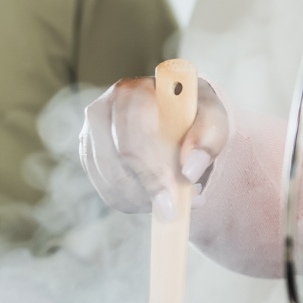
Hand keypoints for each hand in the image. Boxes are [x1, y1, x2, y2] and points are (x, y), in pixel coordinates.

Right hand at [80, 76, 228, 216]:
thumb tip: (189, 171)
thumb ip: (208, 139)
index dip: (151, 173)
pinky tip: (157, 196)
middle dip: (148, 193)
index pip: (132, 139)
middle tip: (177, 209)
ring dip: (144, 201)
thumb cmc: (196, 114)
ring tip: (175, 199)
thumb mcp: (213, 119)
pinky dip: (135, 203)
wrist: (179, 115)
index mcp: (132, 92)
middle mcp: (102, 110)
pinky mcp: (90, 157)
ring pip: (111, 183)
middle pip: (116, 164)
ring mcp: (90, 135)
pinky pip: (108, 192)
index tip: (172, 201)